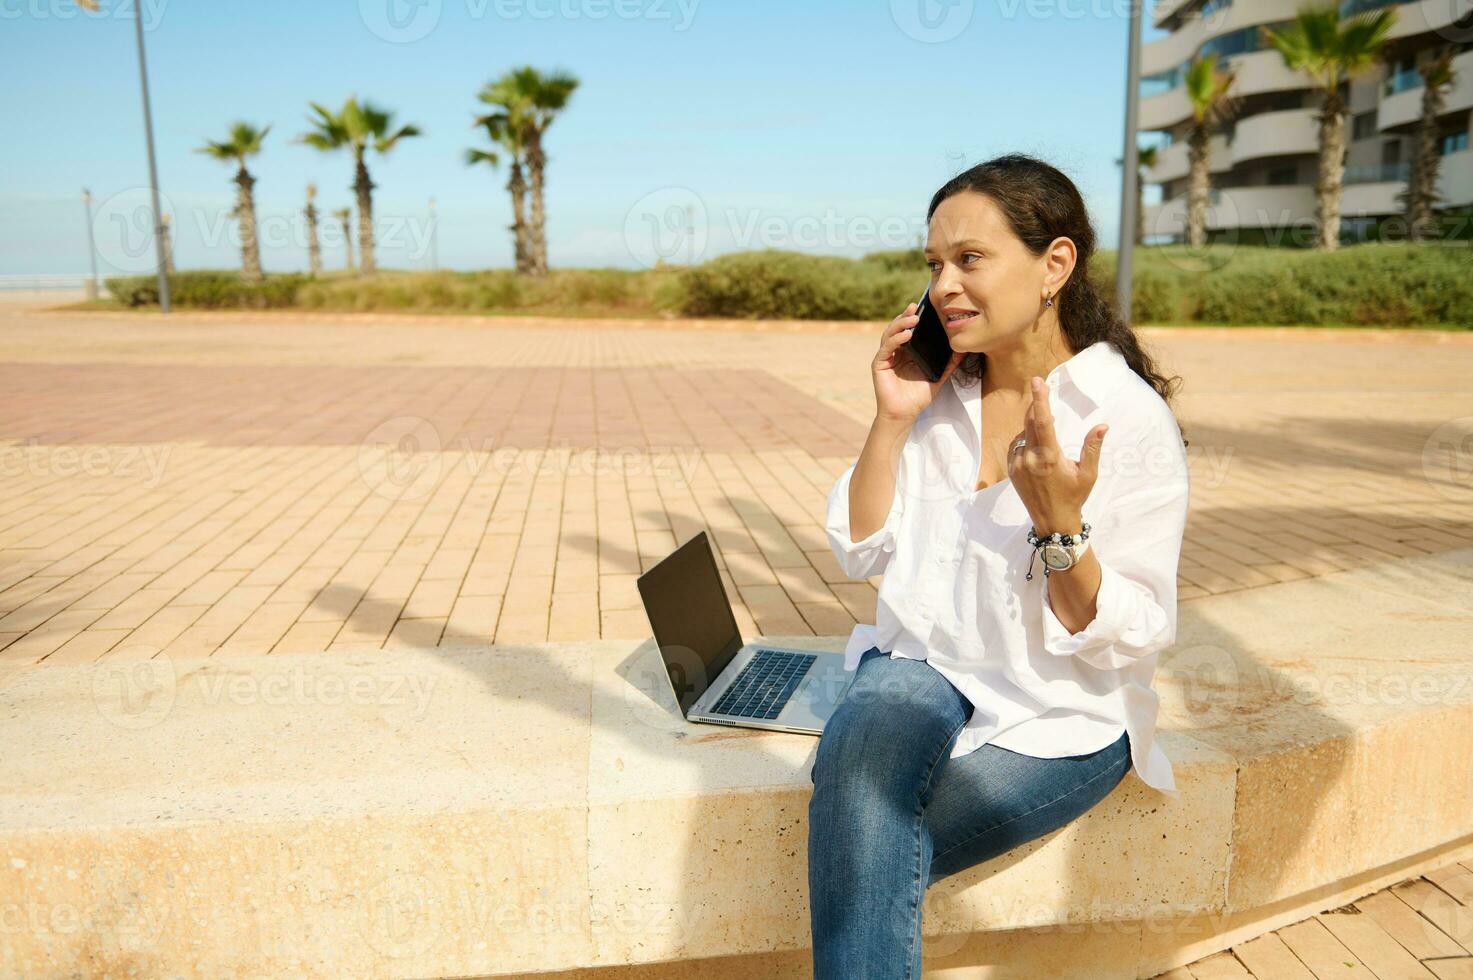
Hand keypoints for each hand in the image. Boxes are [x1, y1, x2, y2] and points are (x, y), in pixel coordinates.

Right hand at [872, 302, 964, 423]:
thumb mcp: (938, 377)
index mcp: (907, 352)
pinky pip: (886, 348)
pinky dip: (895, 339)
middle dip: (906, 316)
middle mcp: (895, 352)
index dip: (915, 318)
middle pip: (898, 328)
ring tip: (913, 318)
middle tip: (916, 307)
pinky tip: (906, 335)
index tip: (925, 307)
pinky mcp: (879, 364)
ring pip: (890, 334)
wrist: (904, 414)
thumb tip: (962, 350)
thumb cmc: (918, 397)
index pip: (909, 330)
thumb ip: (949, 364)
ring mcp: (886, 357)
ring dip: (900, 324)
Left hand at [1008, 376, 1107, 533]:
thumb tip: (1103, 425)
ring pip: (1022, 434)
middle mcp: (1030, 459)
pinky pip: (1016, 446)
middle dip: (1035, 405)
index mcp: (1049, 457)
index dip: (1039, 399)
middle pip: (1029, 422)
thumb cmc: (1074, 497)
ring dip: (1032, 425)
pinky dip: (1025, 439)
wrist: (1053, 522)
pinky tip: (1036, 444)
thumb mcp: (1088, 474)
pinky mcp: (1012, 471)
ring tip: (1046, 428)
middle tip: (1041, 387)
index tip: (1037, 381)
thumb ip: (1093, 447)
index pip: (1042, 421)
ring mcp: (1018, 465)